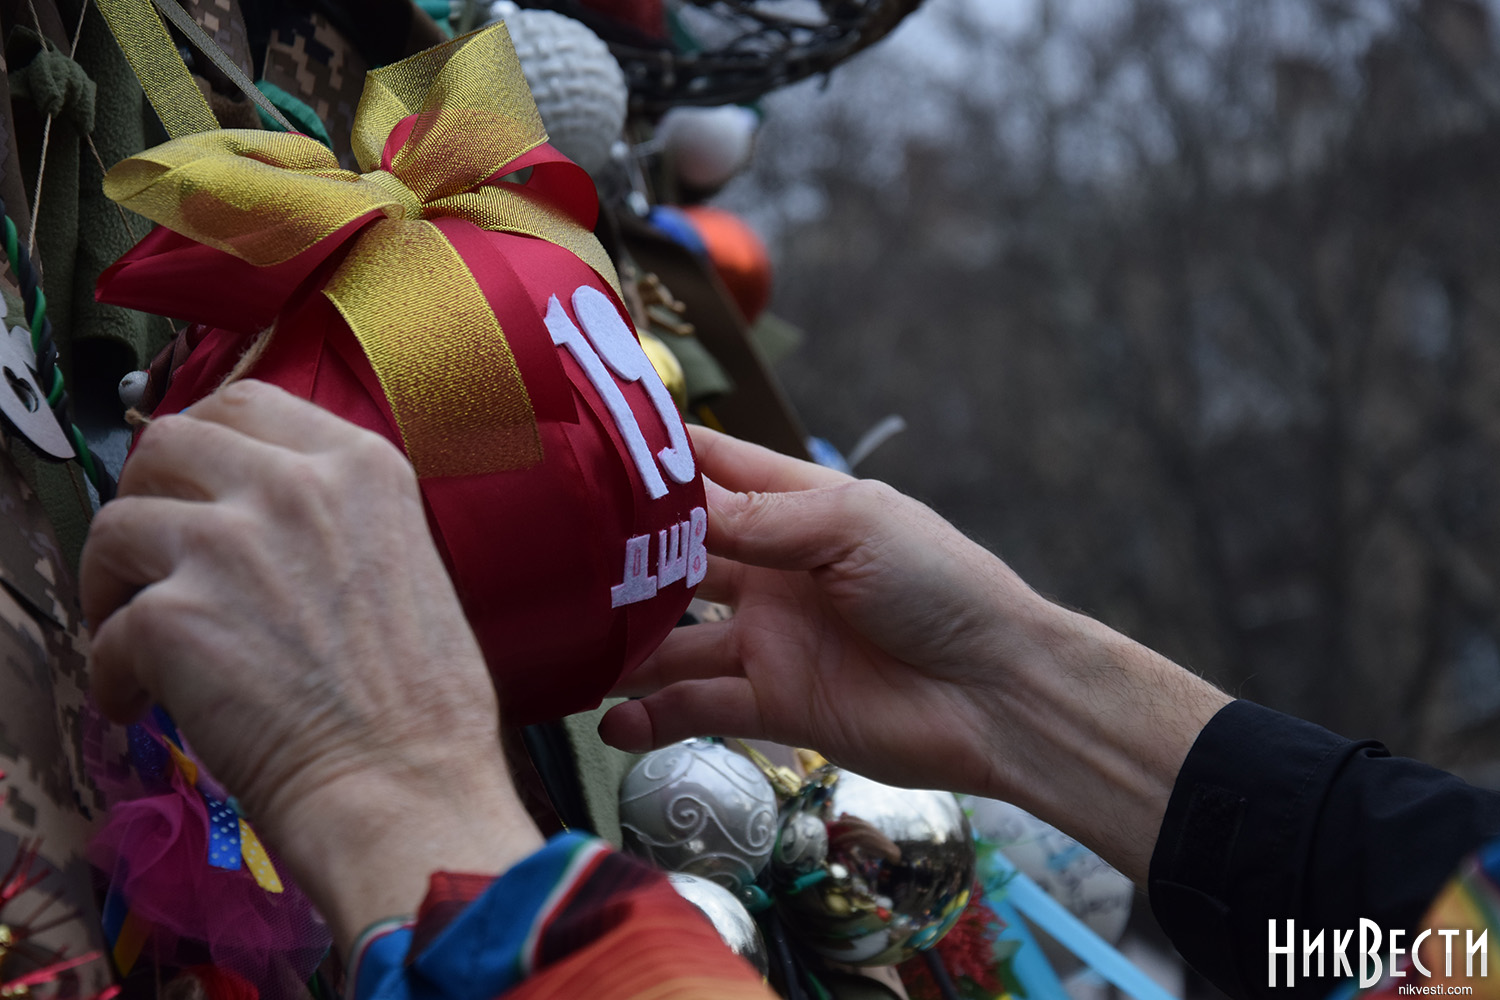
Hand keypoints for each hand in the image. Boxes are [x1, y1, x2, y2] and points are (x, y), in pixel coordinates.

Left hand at [80, 381, 541, 950]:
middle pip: (168, 442)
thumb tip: (262, 519)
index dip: (204, 441)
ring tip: (133, 631)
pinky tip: (143, 703)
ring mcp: (228, 544)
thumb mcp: (408, 559)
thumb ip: (337, 517)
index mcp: (361, 466)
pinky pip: (108, 630)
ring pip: (117, 523)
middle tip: (152, 551)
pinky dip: (114, 672)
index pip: (247, 402)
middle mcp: (293, 486)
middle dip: (147, 493)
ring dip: (115, 579)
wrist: (406, 784)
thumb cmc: (426, 700)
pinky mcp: (174, 617)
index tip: (194, 482)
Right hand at [601, 428, 1228, 879]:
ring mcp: (768, 638)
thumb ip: (758, 521)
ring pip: (672, 637)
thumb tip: (670, 507)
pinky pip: (698, 706)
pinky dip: (653, 716)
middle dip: (617, 556)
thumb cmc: (940, 585)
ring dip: (622, 643)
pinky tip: (611, 722)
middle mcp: (771, 568)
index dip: (649, 457)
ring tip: (560, 646)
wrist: (997, 693)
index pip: (709, 468)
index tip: (579, 445)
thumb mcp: (851, 527)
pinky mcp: (774, 703)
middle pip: (675, 555)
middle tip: (546, 558)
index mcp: (795, 507)